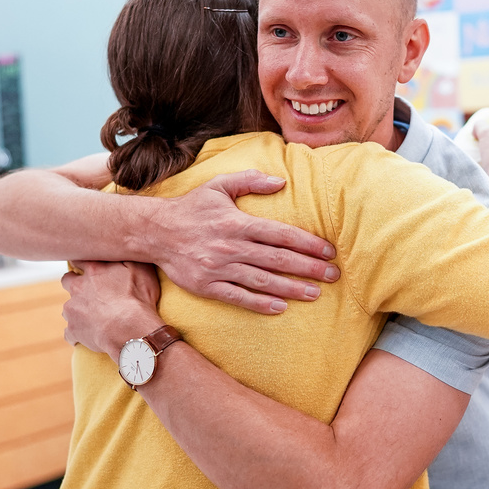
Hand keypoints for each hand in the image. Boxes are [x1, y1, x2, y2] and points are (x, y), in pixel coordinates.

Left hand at [61, 260, 162, 360]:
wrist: (130, 330)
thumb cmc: (138, 299)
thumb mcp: (142, 270)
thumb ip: (129, 258)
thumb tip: (127, 249)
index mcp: (94, 271)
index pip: (80, 259)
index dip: (83, 262)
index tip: (89, 266)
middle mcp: (78, 288)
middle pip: (67, 280)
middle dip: (74, 284)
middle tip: (90, 291)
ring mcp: (73, 309)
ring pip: (69, 307)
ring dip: (78, 310)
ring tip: (95, 318)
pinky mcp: (73, 330)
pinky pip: (71, 333)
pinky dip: (79, 334)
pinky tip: (91, 336)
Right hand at [149, 170, 339, 314]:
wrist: (154, 231)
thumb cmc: (191, 207)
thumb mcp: (218, 185)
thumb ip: (250, 180)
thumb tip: (281, 180)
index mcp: (238, 222)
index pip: (281, 234)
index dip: (308, 243)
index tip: (329, 251)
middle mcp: (231, 246)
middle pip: (278, 259)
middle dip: (309, 268)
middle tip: (333, 275)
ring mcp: (219, 268)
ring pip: (263, 281)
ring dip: (291, 288)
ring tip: (315, 294)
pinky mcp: (207, 286)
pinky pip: (238, 297)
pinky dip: (260, 304)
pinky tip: (280, 307)